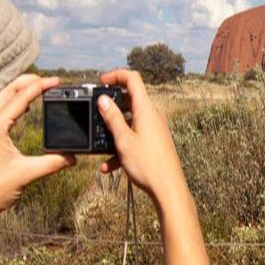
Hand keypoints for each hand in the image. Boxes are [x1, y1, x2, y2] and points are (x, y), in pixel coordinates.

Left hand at [0, 74, 74, 226]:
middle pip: (8, 89)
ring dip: (17, 87)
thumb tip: (74, 157)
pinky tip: (22, 104)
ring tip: (36, 85)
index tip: (57, 81)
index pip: (21, 97)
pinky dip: (10, 99)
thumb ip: (54, 162)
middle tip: (49, 79)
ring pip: (0, 96)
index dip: (41, 86)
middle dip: (28, 80)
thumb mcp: (29, 173)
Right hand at [95, 68, 187, 205]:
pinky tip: (109, 166)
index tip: (101, 81)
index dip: (116, 75)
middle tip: (96, 113)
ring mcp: (154, 128)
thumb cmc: (148, 164)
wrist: (168, 188)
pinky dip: (122, 146)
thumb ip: (112, 118)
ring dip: (114, 131)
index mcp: (146, 109)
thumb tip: (104, 100)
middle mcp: (152, 115)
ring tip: (100, 145)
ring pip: (130, 121)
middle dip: (112, 106)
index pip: (132, 79)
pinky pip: (135, 137)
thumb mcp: (123, 140)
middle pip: (130, 99)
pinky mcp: (155, 141)